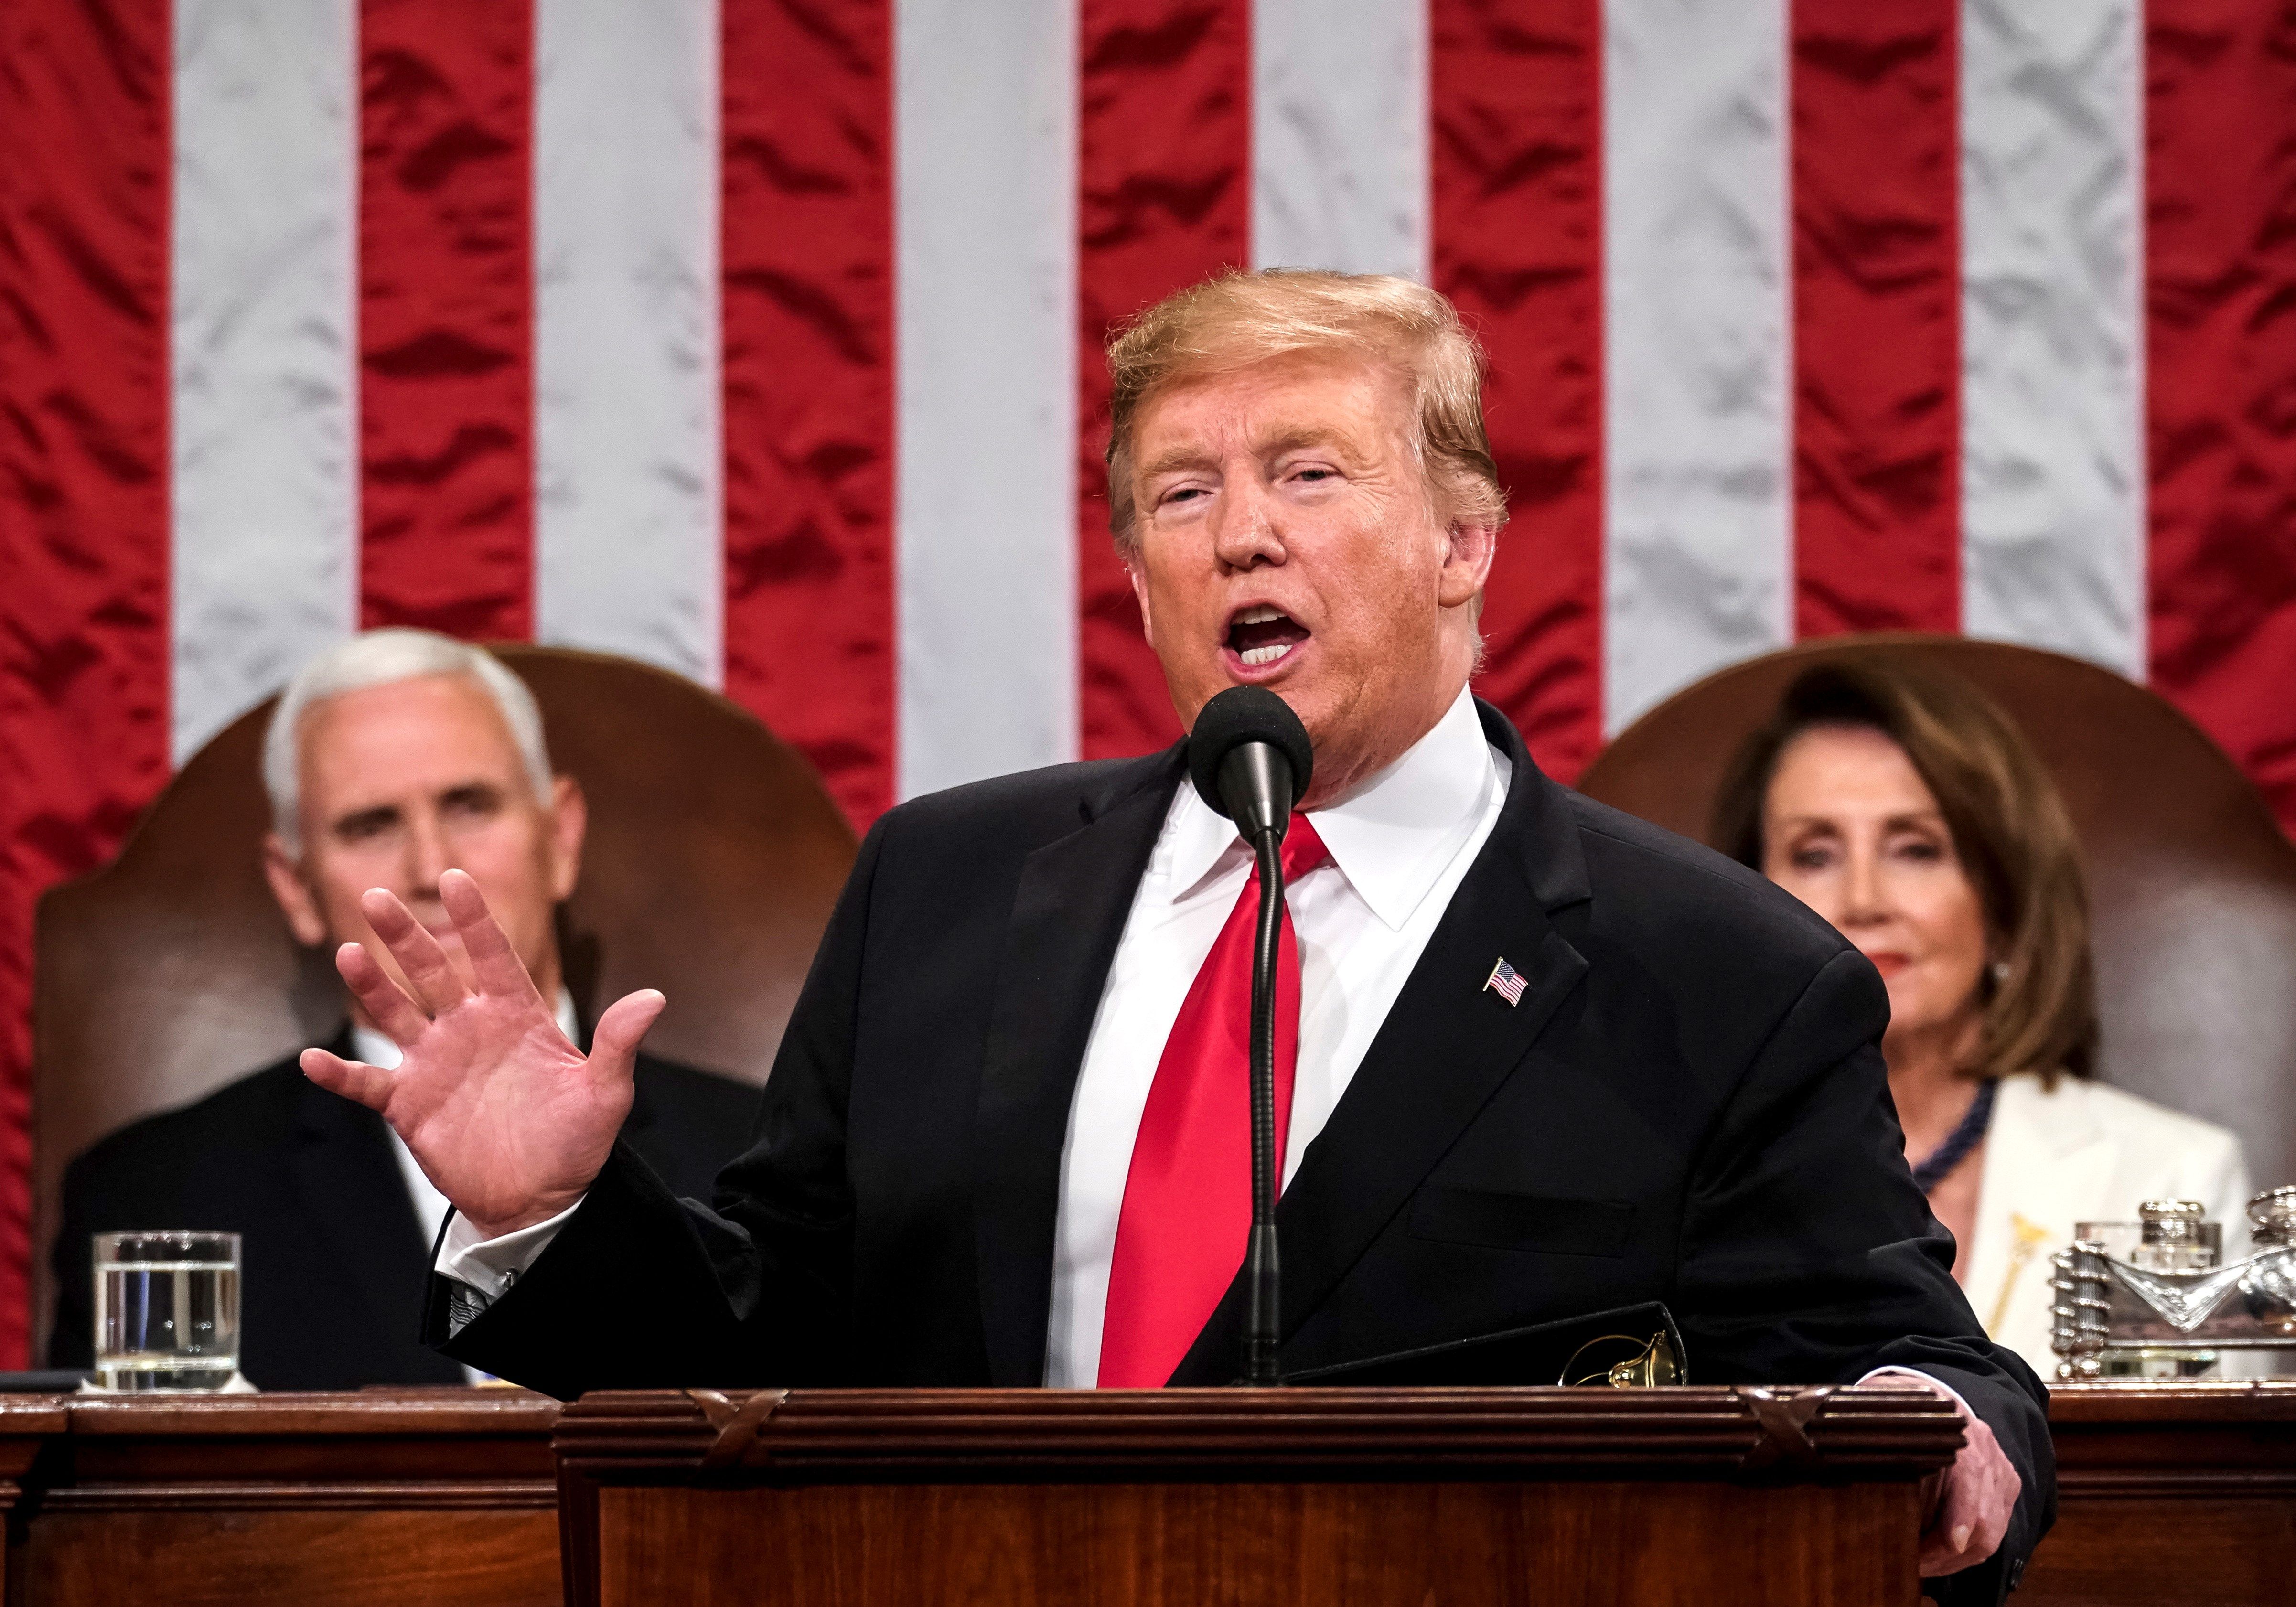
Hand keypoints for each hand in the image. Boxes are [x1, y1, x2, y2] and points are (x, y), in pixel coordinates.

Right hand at [299, 869, 665, 1237]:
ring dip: (370, 986)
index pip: (494, 956)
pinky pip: (366, 1083)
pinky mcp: (410, 1103)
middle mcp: (471, 1029)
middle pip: (433, 972)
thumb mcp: (605, 1094)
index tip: (455, 878)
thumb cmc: (576, 1143)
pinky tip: (312, 1059)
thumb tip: (655, 997)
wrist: (541, 1199)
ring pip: (396, 1013)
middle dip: (406, 936)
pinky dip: (338, 1073)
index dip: (474, 919)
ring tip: (348, 954)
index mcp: (517, 1016)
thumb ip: (619, 1044)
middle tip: (377, 898)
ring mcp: (436, 1063)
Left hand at [1857, 1372, 2019, 1576]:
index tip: (1932, 1549)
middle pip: (1985, 1522)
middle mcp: (1987, 1454)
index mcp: (1959, 1434)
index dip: (1954, 1522)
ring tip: (1923, 1564)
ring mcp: (2002, 1472)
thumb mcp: (1889, 1417)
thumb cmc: (1907, 1410)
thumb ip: (1884, 1448)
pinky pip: (1996, 1530)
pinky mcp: (2007, 1487)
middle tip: (1915, 1565)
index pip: (1969, 1483)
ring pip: (1992, 1533)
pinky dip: (1970, 1550)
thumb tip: (1870, 1489)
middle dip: (1948, 1554)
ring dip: (1957, 1558)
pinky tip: (1943, 1554)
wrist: (1939, 1396)